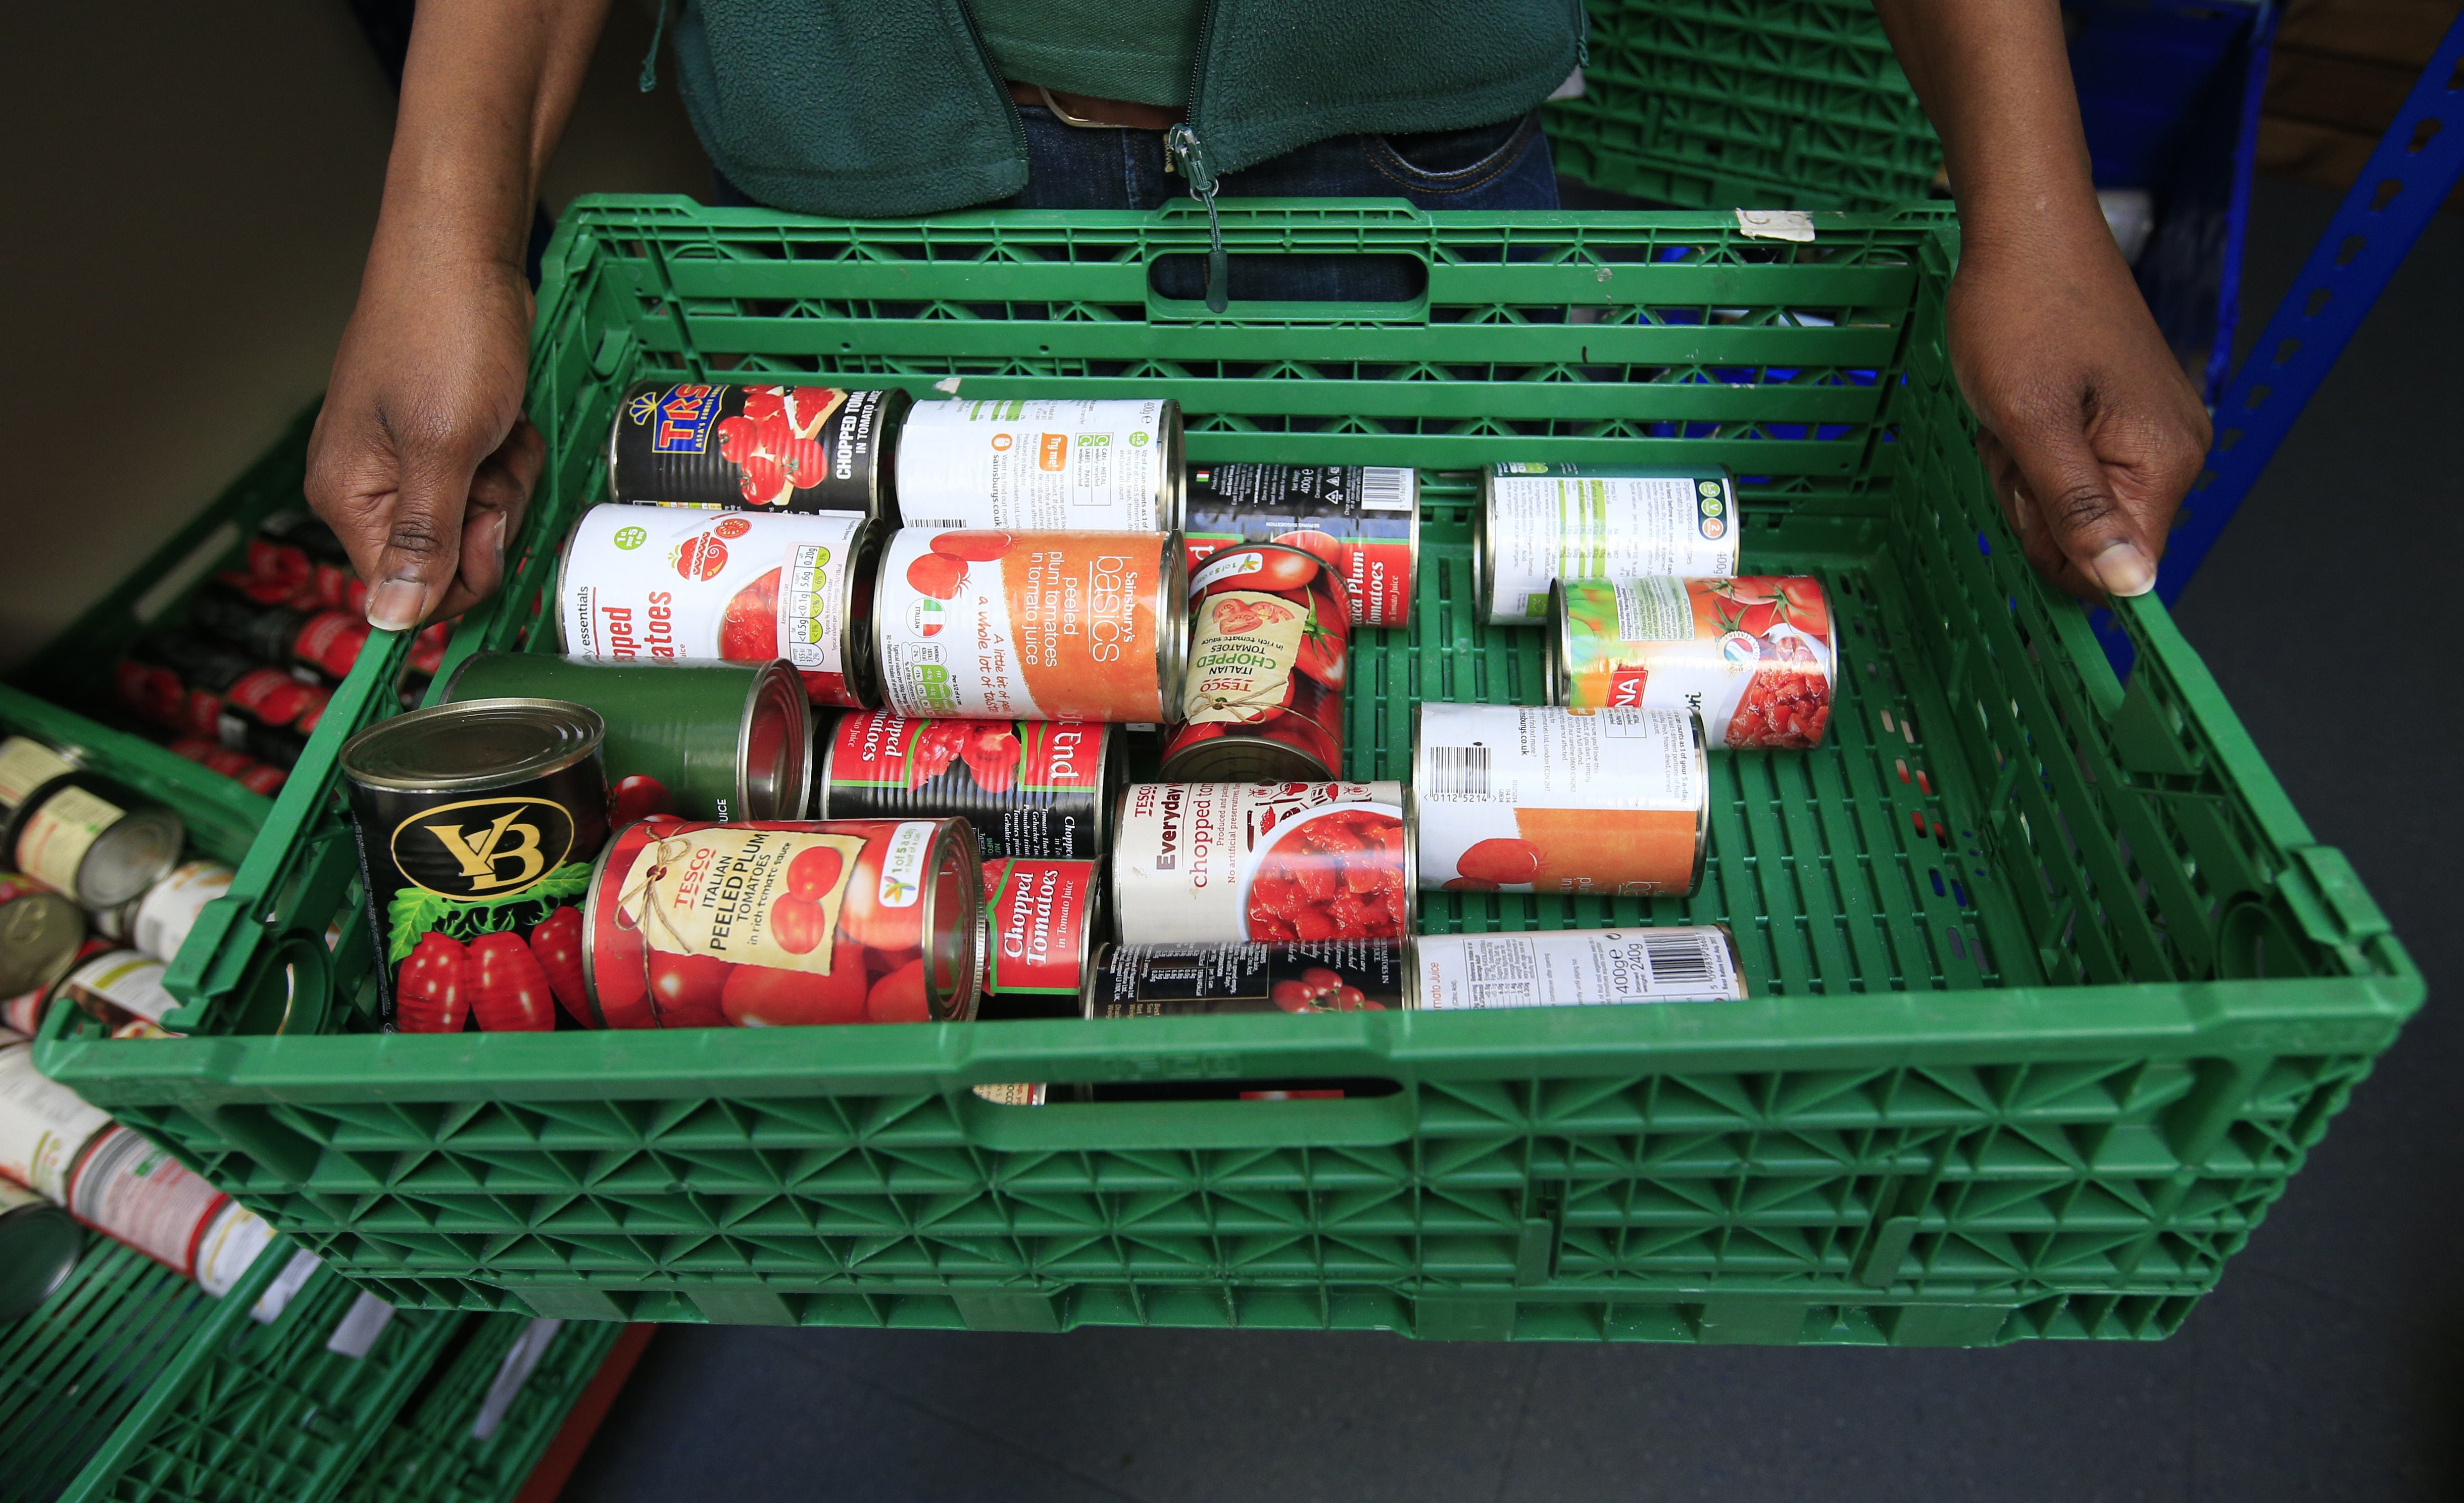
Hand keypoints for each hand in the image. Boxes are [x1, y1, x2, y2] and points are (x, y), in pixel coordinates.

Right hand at [305, 246, 542, 630]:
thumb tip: (393, 618)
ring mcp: (408, 460)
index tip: (487, 516)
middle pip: (451, 558)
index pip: (409, 593)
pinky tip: (504, 416)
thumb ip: (424, 539)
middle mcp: (370, 487)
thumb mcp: (445, 447)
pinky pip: (489, 478)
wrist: (462, 252)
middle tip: (492, 457)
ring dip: (506, 478)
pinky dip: (508, 452)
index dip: (466, 569)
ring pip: (479, 518)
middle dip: (492, 513)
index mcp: (351, 497)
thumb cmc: (445, 333)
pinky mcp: (444, 438)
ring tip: (497, 426)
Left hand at [1947, 223, 2211, 601]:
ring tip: (2013, 411)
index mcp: (2165, 460)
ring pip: (2065, 501)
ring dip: (2020, 469)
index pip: (2123, 568)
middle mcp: (2172, 451)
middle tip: (2013, 435)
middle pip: (2088, 537)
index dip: (2058, 553)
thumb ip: (2077, 509)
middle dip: (2031, 499)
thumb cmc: (2022, 312)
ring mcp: (2144, 430)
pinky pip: (2062, 464)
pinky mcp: (2115, 412)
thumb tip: (2130, 586)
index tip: (2024, 495)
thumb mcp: (2033, 423)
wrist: (2025, 229)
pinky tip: (2017, 404)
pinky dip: (2025, 444)